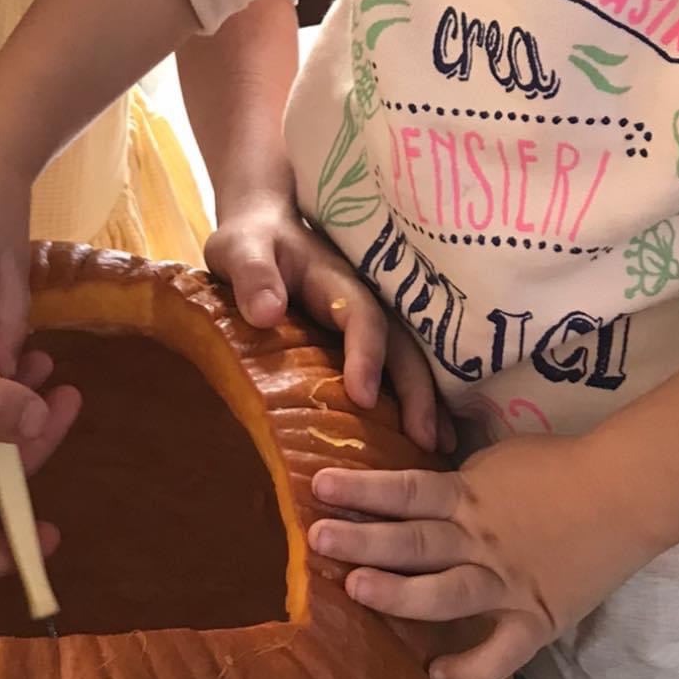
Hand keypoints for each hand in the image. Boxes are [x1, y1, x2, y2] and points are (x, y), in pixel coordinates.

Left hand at [205, 194, 451, 452]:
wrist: (265, 227)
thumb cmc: (250, 241)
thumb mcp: (239, 249)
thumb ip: (251, 275)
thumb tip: (267, 312)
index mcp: (335, 281)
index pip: (361, 316)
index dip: (366, 354)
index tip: (363, 396)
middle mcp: (364, 302)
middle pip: (402, 346)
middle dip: (417, 392)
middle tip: (426, 442)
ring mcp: (369, 321)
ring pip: (407, 362)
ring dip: (426, 403)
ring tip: (438, 450)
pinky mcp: (364, 340)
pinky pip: (394, 370)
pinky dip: (412, 403)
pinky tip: (422, 443)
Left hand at [307, 434, 663, 678]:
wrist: (629, 493)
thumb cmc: (558, 466)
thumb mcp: (496, 456)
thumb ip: (453, 472)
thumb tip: (409, 472)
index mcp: (469, 495)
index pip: (406, 489)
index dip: (362, 489)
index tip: (319, 487)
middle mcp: (480, 541)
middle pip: (413, 541)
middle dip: (362, 540)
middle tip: (317, 539)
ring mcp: (506, 584)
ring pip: (445, 593)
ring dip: (399, 594)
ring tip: (357, 589)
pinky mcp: (534, 619)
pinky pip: (500, 654)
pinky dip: (470, 669)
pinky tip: (434, 673)